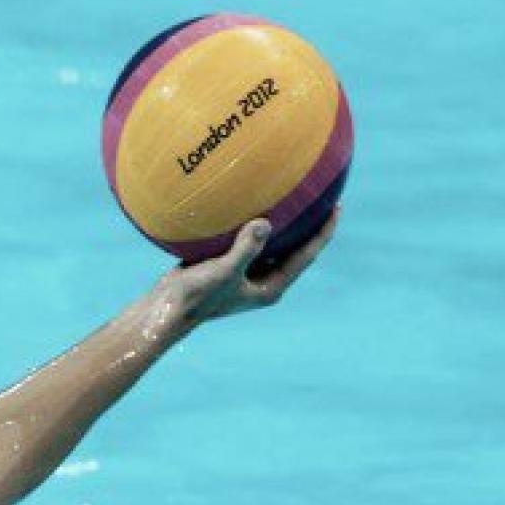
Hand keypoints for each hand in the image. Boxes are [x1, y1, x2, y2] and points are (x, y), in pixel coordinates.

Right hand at [153, 206, 340, 330]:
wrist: (167, 308)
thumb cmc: (197, 296)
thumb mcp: (224, 272)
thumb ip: (246, 248)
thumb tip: (265, 222)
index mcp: (270, 287)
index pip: (306, 255)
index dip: (323, 232)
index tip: (337, 207)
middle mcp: (262, 281)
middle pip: (294, 249)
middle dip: (307, 225)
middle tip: (320, 196)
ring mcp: (245, 274)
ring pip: (271, 244)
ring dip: (280, 224)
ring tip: (289, 196)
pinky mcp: (228, 266)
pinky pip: (247, 241)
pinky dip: (252, 224)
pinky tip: (251, 203)